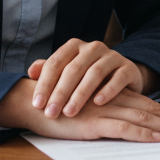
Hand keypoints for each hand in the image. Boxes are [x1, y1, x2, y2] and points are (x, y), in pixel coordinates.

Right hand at [0, 79, 159, 141]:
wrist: (33, 102)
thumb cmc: (58, 106)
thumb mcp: (86, 108)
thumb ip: (104, 111)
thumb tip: (125, 123)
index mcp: (113, 96)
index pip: (147, 103)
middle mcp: (113, 101)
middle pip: (151, 110)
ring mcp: (105, 111)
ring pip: (143, 118)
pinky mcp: (95, 123)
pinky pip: (124, 128)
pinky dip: (142, 134)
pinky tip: (155, 139)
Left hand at [27, 38, 155, 118]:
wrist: (123, 76)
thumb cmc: (88, 76)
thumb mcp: (68, 72)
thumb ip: (50, 71)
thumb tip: (31, 72)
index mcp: (74, 47)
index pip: (55, 63)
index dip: (44, 84)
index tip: (37, 105)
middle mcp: (93, 48)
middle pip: (73, 69)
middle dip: (60, 93)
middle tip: (51, 113)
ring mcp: (112, 56)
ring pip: (94, 73)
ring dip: (80, 94)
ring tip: (70, 112)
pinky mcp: (128, 67)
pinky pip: (118, 78)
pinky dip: (107, 90)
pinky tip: (97, 103)